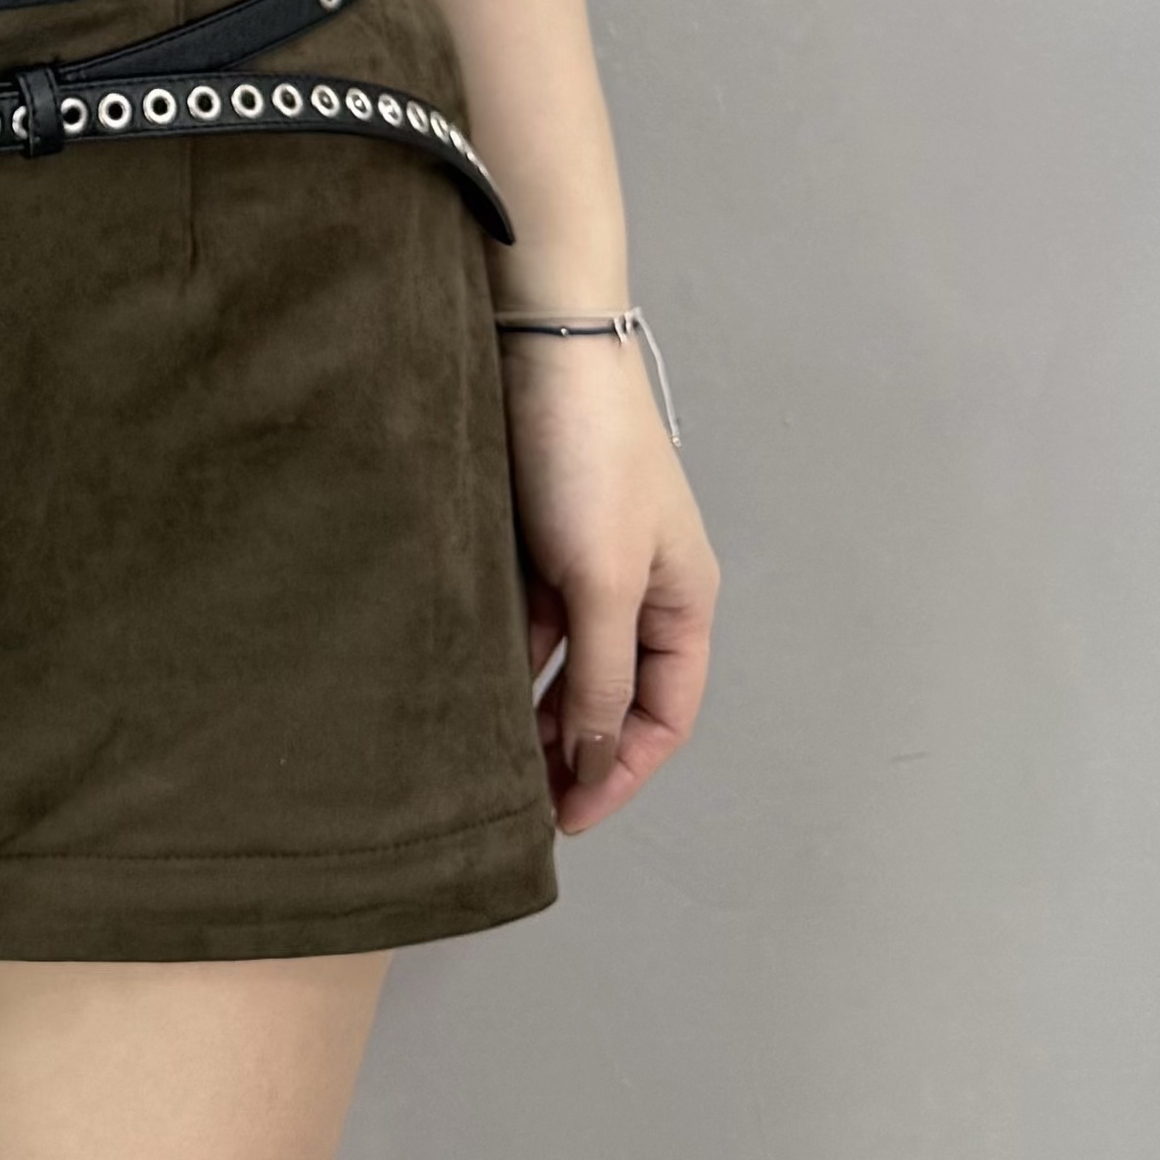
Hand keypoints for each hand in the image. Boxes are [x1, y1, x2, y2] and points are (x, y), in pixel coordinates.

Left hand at [500, 330, 717, 832]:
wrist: (539, 342)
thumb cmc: (588, 455)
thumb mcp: (601, 580)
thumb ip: (602, 677)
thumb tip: (595, 760)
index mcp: (683, 599)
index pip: (665, 713)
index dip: (623, 770)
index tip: (570, 816)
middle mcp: (641, 585)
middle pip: (617, 693)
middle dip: (578, 749)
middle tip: (525, 804)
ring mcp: (588, 559)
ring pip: (569, 660)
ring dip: (539, 710)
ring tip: (495, 761)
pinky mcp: (538, 533)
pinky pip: (530, 619)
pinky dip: (510, 657)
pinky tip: (476, 688)